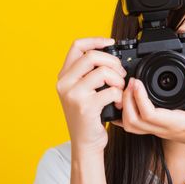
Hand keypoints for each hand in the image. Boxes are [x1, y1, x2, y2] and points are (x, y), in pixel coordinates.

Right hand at [56, 37, 126, 154]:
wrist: (85, 143)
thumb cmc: (88, 117)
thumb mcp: (81, 91)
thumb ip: (88, 73)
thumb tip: (109, 54)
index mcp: (64, 76)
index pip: (77, 46)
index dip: (95, 40)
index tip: (110, 43)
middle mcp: (65, 83)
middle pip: (92, 56)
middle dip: (113, 62)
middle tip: (120, 74)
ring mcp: (73, 95)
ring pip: (103, 72)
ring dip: (118, 80)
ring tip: (119, 90)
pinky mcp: (85, 107)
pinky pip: (110, 91)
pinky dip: (119, 96)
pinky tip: (117, 103)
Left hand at [112, 60, 184, 157]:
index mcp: (176, 123)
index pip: (149, 114)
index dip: (139, 97)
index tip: (138, 81)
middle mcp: (164, 129)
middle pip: (133, 121)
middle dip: (127, 100)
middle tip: (132, 82)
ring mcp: (158, 131)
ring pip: (130, 126)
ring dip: (126, 107)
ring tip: (131, 90)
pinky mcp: (156, 129)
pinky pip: (135, 126)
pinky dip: (127, 114)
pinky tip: (130, 100)